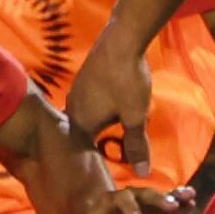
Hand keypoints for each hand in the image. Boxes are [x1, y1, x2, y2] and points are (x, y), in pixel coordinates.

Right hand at [66, 35, 155, 182]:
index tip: (108, 167)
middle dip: (98, 142)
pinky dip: (99, 110)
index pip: (82, 151)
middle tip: (116, 150)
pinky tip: (113, 106)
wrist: (121, 39)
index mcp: (80, 122)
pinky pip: (88, 103)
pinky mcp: (83, 79)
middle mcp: (72, 108)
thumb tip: (142, 173)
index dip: (96, 160)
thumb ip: (136, 145)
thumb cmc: (126, 81)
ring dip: (100, 125)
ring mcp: (76, 91)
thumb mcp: (135, 116)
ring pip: (85, 117)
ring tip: (117, 129)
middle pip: (83, 134)